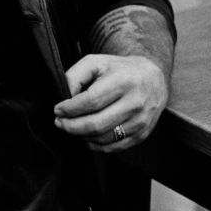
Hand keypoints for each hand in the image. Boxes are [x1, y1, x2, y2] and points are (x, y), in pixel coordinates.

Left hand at [53, 54, 167, 151]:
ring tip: (72, 127)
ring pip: (103, 138)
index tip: (57, 110)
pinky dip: (95, 144)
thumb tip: (64, 97)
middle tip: (60, 122)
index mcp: (123, 82)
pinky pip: (113, 147)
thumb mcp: (95, 63)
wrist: (153, 79)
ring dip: (81, 136)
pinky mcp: (142, 134)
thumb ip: (75, 76)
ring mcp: (140, 121)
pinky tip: (86, 135)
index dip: (70, 109)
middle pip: (96, 124)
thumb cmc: (119, 70)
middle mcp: (135, 103)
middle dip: (71, 126)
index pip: (91, 101)